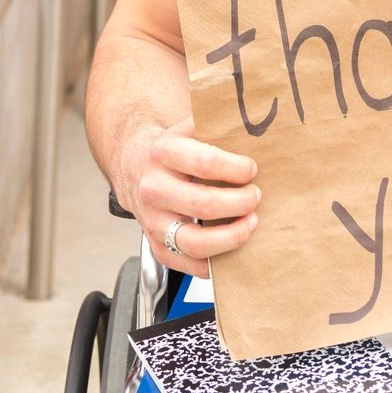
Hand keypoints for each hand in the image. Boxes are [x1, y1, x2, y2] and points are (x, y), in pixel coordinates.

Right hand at [124, 117, 260, 279]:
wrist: (136, 167)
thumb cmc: (172, 151)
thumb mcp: (189, 128)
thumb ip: (217, 127)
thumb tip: (256, 129)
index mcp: (162, 153)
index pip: (205, 163)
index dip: (236, 169)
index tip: (252, 170)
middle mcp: (153, 189)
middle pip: (204, 205)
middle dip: (240, 202)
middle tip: (255, 196)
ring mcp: (153, 222)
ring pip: (197, 242)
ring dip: (233, 235)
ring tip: (250, 222)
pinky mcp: (158, 248)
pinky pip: (192, 265)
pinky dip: (219, 261)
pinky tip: (232, 244)